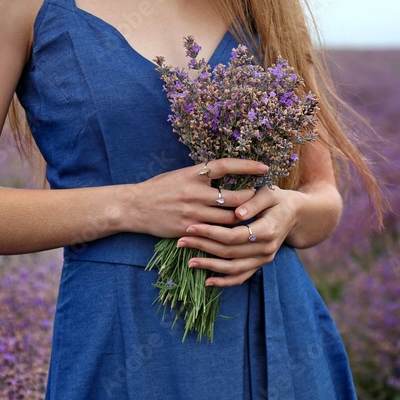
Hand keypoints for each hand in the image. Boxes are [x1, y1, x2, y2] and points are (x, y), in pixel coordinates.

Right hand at [126, 158, 268, 238]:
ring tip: (250, 215)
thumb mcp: (181, 175)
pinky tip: (234, 230)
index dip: (247, 166)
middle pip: (233, 197)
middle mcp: (194, 192)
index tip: (264, 168)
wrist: (135, 207)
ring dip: (242, 217)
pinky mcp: (189, 229)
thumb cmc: (159, 188)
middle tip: (259, 197)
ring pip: (228, 218)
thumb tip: (227, 174)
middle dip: (250, 198)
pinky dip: (227, 231)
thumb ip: (203, 175)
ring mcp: (192, 213)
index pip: (225, 166)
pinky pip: (215, 233)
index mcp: (193, 174)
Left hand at [175, 185, 301, 286]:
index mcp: (268, 230)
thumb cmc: (276, 199)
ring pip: (233, 268)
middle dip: (203, 247)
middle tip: (181, 241)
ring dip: (209, 266)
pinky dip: (224, 282)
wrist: (295, 214)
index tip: (191, 226)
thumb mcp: (268, 193)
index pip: (235, 236)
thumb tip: (237, 213)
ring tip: (188, 261)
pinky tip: (206, 281)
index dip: (211, 233)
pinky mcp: (259, 265)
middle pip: (230, 252)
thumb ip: (253, 202)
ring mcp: (264, 259)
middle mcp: (267, 249)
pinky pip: (241, 277)